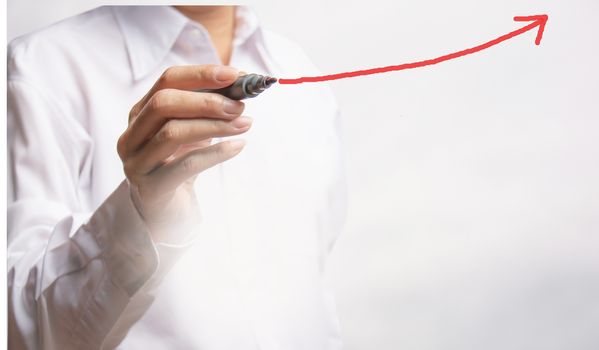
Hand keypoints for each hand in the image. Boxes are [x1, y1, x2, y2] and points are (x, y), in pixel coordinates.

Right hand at [117, 65, 250, 241]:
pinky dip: (215, 153)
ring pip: (172, 133)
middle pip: (163, 104)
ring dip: (214, 125)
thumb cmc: (181, 165)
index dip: (201, 74)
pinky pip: (185, 165)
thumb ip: (209, 108)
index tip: (235, 75)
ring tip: (244, 124)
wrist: (168, 213)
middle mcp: (131, 135)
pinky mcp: (150, 188)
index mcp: (140, 114)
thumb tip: (243, 83)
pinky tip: (238, 147)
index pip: (166, 81)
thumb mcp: (193, 132)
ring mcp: (136, 163)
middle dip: (206, 101)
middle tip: (240, 106)